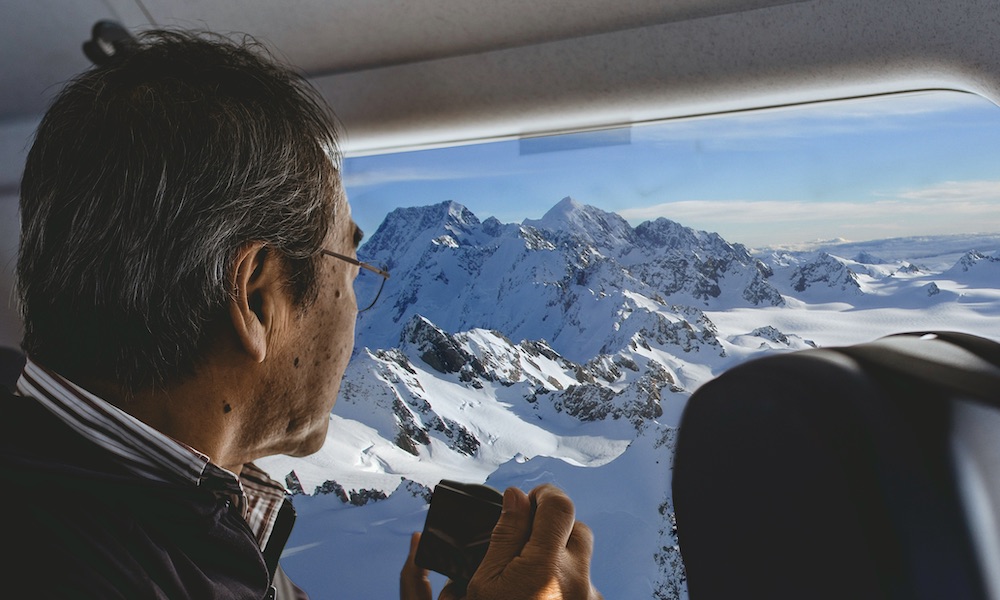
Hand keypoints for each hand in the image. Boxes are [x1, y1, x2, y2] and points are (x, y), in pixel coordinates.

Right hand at [400, 484, 601, 599]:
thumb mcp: (486, 584)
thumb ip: (504, 537)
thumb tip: (516, 497)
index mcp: (547, 567)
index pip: (560, 505)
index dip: (543, 496)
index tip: (525, 502)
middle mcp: (577, 581)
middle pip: (576, 530)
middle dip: (552, 527)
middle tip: (522, 541)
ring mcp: (588, 599)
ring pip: (580, 561)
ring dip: (559, 558)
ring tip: (527, 578)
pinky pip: (581, 588)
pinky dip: (563, 585)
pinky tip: (539, 598)